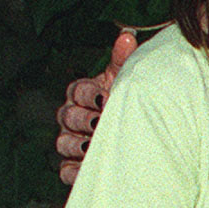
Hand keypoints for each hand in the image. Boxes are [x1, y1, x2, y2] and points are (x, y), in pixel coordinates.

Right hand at [55, 29, 137, 185]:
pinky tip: (86, 170)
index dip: (87, 93)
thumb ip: (124, 60)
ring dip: (75, 144)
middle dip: (82, 118)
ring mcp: (73, 143)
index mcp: (85, 95)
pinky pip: (65, 171)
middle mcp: (74, 118)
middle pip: (66, 116)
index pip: (76, 90)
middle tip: (99, 123)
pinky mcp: (76, 168)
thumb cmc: (132, 104)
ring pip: (62, 142)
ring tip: (92, 147)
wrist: (146, 140)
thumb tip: (126, 36)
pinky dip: (73, 171)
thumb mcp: (129, 82)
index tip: (104, 96)